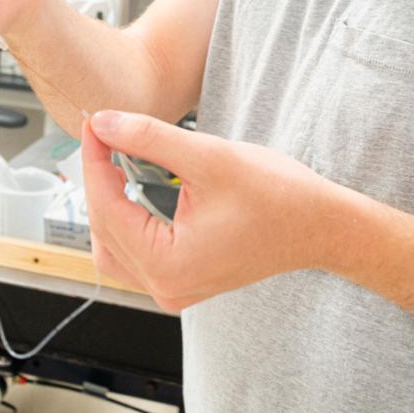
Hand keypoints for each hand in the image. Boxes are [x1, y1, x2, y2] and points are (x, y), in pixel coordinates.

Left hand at [81, 110, 334, 310]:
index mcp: (169, 264)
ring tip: (115, 159)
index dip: (94, 160)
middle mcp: (166, 287)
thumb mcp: (209, 156)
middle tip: (103, 134)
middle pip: (104, 229)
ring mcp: (173, 289)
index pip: (107, 208)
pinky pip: (134, 254)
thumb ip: (148, 139)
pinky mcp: (181, 282)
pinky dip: (127, 221)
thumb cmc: (278, 195)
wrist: (320, 226)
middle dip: (99, 180)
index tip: (92, 123)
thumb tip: (103, 123)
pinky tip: (133, 187)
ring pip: (113, 246)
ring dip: (109, 203)